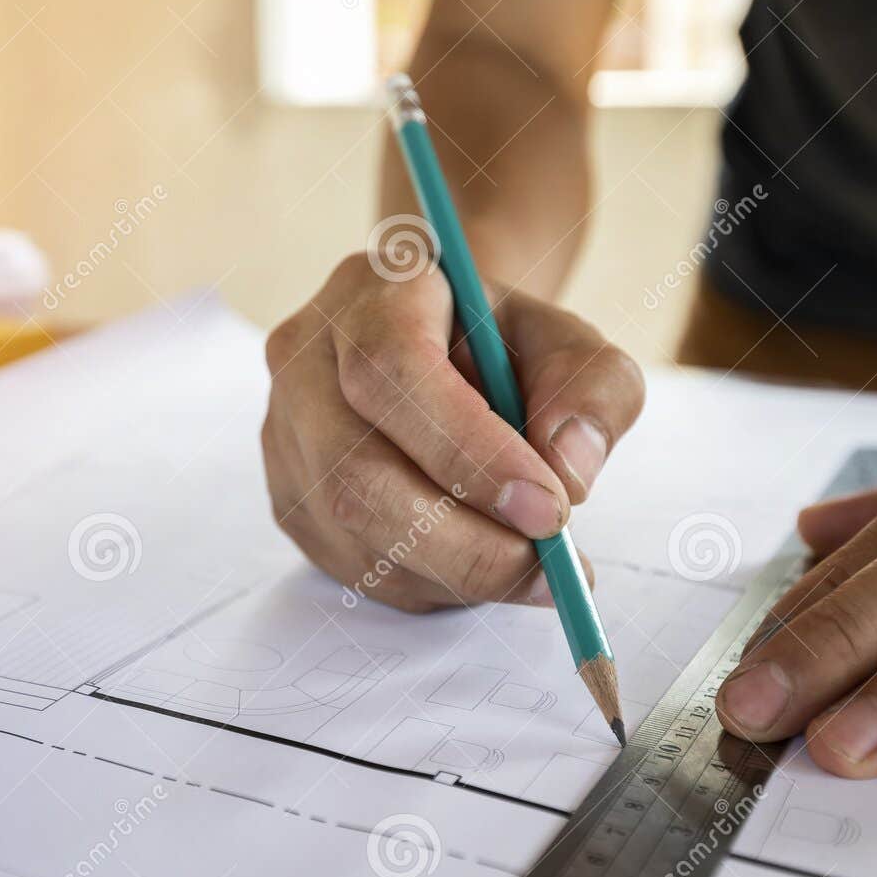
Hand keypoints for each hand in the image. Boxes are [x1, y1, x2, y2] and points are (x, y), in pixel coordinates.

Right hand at [260, 252, 643, 612]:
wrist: (438, 343)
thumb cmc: (500, 342)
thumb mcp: (568, 342)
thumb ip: (592, 390)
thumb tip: (568, 473)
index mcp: (370, 295)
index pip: (394, 374)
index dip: (470, 452)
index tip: (552, 509)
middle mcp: (305, 361)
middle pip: (356, 474)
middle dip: (464, 543)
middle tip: (550, 570)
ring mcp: (284, 435)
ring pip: (354, 533)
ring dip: (456, 570)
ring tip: (528, 563)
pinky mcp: (288, 498)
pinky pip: (353, 566)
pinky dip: (431, 581)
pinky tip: (475, 554)